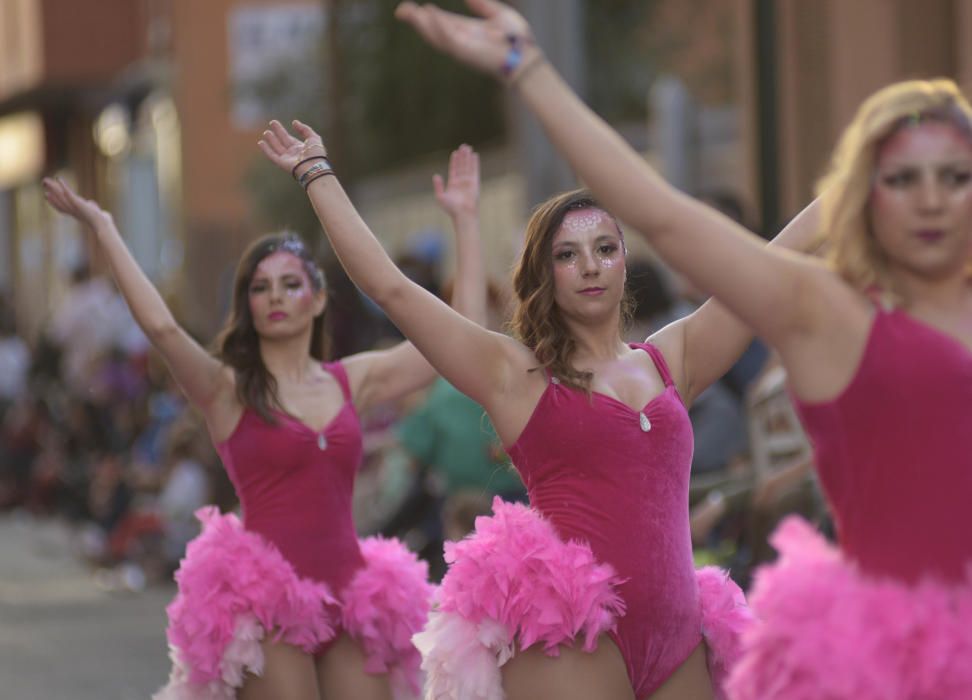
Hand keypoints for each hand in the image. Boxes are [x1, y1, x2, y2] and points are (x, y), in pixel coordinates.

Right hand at [42, 177, 112, 230]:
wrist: (103, 224)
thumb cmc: (102, 220)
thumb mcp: (94, 211)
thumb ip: (91, 206)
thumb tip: (91, 203)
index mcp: (75, 213)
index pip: (61, 207)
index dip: (53, 201)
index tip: (46, 194)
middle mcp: (72, 210)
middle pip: (58, 200)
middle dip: (50, 191)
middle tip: (44, 183)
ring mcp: (74, 206)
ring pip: (60, 195)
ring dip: (53, 187)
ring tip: (45, 180)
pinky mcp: (77, 202)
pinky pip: (68, 192)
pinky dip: (63, 185)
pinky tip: (58, 178)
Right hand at [257, 119, 327, 177]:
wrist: (313, 167)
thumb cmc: (316, 153)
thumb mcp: (314, 138)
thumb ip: (305, 129)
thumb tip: (294, 122)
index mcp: (300, 148)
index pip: (290, 138)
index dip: (283, 131)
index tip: (278, 124)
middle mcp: (293, 153)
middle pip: (282, 141)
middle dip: (277, 132)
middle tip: (272, 122)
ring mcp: (287, 158)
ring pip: (277, 147)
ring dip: (271, 140)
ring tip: (266, 132)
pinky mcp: (281, 163)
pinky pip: (272, 155)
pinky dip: (266, 149)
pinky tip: (260, 143)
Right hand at [395, 0, 533, 77]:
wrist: (525, 57)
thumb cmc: (515, 39)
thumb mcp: (497, 14)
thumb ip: (482, 4)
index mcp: (466, 31)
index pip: (441, 21)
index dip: (426, 15)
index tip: (413, 7)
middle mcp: (460, 40)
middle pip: (432, 30)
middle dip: (416, 21)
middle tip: (401, 11)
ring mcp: (461, 47)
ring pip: (435, 36)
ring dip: (421, 24)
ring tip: (408, 12)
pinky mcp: (465, 52)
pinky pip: (447, 38)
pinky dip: (437, 25)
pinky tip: (429, 13)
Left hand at [434, 144, 479, 219]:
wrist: (463, 214)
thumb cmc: (451, 208)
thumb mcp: (440, 197)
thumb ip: (438, 186)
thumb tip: (435, 175)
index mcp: (453, 184)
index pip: (454, 170)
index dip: (454, 161)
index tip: (455, 153)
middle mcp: (461, 182)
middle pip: (461, 166)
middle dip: (462, 156)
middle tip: (463, 146)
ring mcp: (468, 182)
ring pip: (468, 166)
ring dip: (468, 157)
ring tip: (468, 147)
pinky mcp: (474, 183)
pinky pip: (475, 170)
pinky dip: (474, 163)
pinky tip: (474, 155)